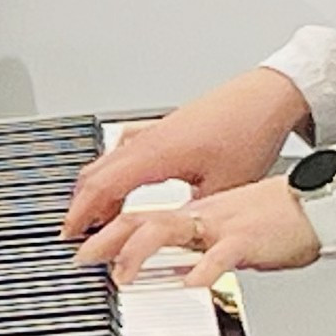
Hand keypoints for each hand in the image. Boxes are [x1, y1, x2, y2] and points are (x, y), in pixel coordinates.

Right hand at [59, 68, 310, 239]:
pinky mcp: (163, 129)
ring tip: (99, 213)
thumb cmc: (247, 132)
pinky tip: (124, 181)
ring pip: (107, 161)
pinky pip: (123, 151)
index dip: (82, 214)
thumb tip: (179, 236)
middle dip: (81, 204)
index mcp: (155, 155)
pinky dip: (113, 171)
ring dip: (97, 188)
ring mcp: (153, 132)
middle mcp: (147, 141)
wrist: (264, 99)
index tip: (70, 233)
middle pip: (95, 173)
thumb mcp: (222, 187)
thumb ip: (192, 214)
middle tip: (77, 230)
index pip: (102, 187)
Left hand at [72, 178, 321, 290]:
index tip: (83, 247)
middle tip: (81, 259)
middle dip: (106, 240)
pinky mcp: (247, 240)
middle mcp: (202, 215)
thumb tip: (185, 261)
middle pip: (141, 220)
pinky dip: (204, 269)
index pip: (140, 217)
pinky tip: (192, 283)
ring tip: (122, 275)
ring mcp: (222, 225)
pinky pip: (222, 254)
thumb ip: (204, 243)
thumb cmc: (279, 217)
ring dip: (139, 252)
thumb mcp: (230, 228)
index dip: (107, 231)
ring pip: (169, 229)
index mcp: (196, 213)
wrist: (316, 203)